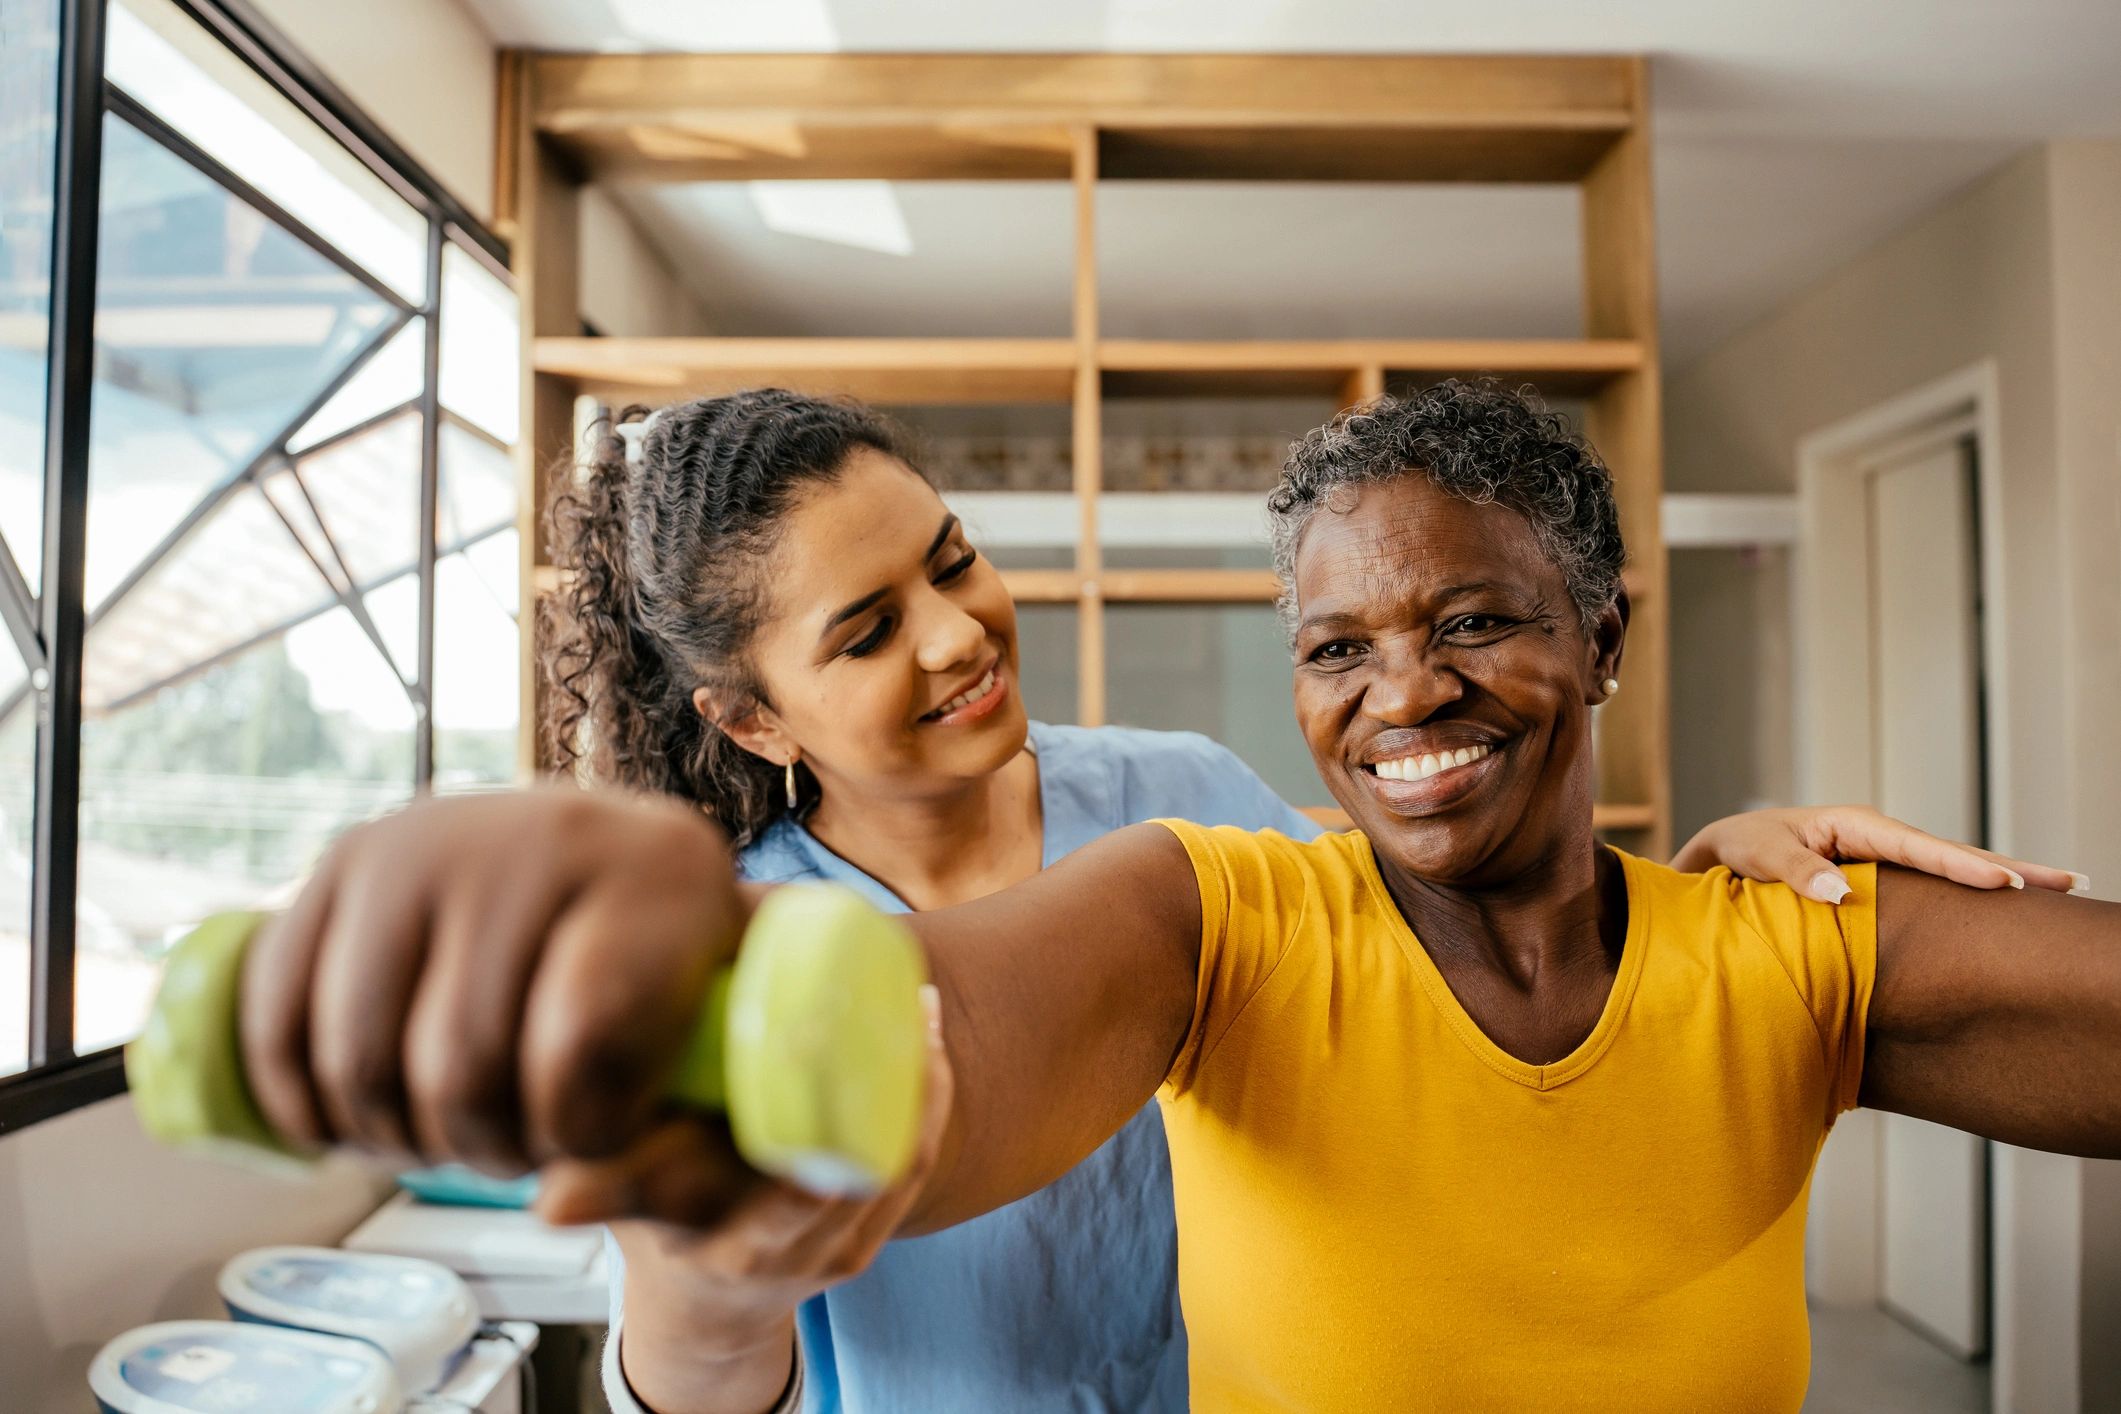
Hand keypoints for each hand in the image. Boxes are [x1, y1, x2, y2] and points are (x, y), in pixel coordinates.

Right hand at [238, 786, 749, 1185]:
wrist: (608, 865)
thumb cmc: (669, 977)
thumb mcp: (715, 1058)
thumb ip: (679, 1159)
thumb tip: (557, 1208)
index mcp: (663, 870)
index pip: (581, 1044)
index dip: (578, 1132)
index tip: (595, 1138)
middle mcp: (544, 831)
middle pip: (460, 1063)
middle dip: (486, 1146)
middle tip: (520, 1146)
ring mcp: (432, 837)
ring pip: (363, 1056)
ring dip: (399, 1137)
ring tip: (453, 1133)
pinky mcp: (347, 858)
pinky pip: (279, 1018)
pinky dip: (306, 1102)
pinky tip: (359, 1122)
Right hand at [536, 990, 952, 1409]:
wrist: (702, 1307)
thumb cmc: (657, 1225)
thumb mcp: (616, 1204)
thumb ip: (597, 1189)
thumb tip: (555, 1205)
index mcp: (712, 1241)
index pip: (775, 1199)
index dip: (812, 1143)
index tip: (829, 1060)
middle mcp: (775, 1253)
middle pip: (854, 1166)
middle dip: (886, 1084)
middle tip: (901, 1004)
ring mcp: (827, 1250)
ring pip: (894, 1161)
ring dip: (916, 1080)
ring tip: (915, 1004)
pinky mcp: (863, 1242)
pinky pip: (909, 1167)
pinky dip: (925, 1103)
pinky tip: (923, 1041)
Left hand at [1672, 803, 2087, 903]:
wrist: (1730, 848)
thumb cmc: (1743, 846)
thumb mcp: (1758, 854)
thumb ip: (1794, 871)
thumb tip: (1836, 893)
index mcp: (1856, 824)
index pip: (1917, 848)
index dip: (1960, 867)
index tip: (2003, 886)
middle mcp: (1881, 836)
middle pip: (1954, 853)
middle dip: (2010, 869)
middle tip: (2069, 882)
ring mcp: (1889, 855)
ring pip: (1955, 867)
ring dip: (2004, 878)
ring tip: (2060, 890)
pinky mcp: (1887, 875)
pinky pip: (1938, 883)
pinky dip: (1974, 889)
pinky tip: (2008, 904)